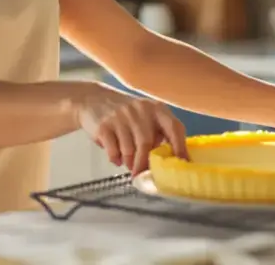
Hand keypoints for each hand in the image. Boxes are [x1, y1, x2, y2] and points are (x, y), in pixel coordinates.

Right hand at [72, 83, 188, 174]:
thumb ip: (159, 133)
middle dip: (144, 164)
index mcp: (156, 109)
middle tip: (143, 175)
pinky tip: (116, 157)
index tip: (182, 164)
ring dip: (129, 162)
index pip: (174, 127)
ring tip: (128, 163)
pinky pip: (113, 151)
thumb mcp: (146, 116)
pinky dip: (116, 159)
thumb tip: (171, 163)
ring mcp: (120, 116)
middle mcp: (139, 110)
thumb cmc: (126, 115)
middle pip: (147, 143)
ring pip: (129, 150)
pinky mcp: (104, 125)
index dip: (180, 147)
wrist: (92, 99)